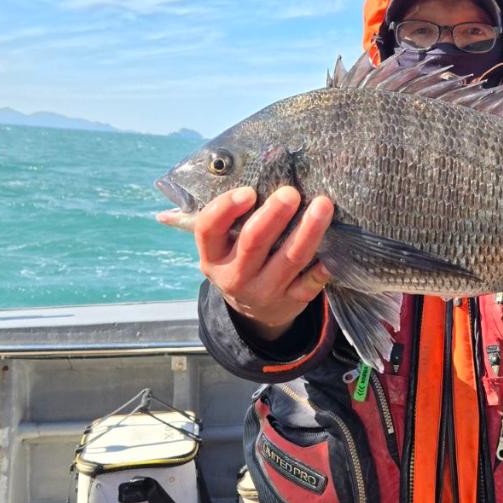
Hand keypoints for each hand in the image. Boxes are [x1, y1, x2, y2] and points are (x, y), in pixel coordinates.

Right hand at [164, 185, 334, 340]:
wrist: (254, 311)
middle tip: (291, 192)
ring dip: (308, 232)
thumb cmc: (238, 260)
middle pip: (253, 243)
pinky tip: (333, 253)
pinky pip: (310, 285)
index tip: (248, 191)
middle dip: (273, 216)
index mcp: (212, 257)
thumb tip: (169, 205)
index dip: (226, 209)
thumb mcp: (220, 247)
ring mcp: (264, 291)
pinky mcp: (292, 301)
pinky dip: (322, 269)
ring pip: (289, 259)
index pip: (209, 231)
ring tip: (323, 205)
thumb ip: (216, 220)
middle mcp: (235, 276)